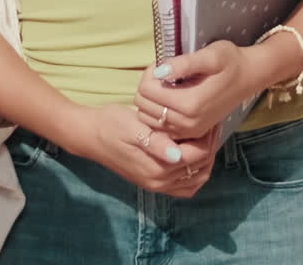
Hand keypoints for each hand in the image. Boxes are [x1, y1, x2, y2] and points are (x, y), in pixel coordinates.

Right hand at [71, 102, 218, 197]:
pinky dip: (195, 172)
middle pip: (200, 168)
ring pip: (196, 179)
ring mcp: (156, 184)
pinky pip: (184, 186)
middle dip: (210, 145)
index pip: (197, 156)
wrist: (90, 135)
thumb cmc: (112, 124)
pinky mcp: (153, 182)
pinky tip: (194, 153)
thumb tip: (177, 155)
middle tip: (212, 122)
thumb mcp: (132, 126)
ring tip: (205, 135)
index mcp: (156, 167)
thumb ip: (156, 142)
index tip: (211, 116)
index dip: (208, 136)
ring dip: (206, 159)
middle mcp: (159, 181)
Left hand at [135, 42, 258, 139]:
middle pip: (143, 107)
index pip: (146, 92)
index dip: (148, 74)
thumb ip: (184, 64)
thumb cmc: (230, 61)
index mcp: (190, 104)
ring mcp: (189, 131)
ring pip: (148, 118)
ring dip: (151, 99)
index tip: (161, 63)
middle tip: (163, 71)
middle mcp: (187, 123)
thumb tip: (159, 72)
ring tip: (167, 82)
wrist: (248, 77)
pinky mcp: (191, 133)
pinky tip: (171, 96)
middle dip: (148, 86)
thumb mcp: (210, 55)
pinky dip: (157, 111)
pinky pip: (160, 126)